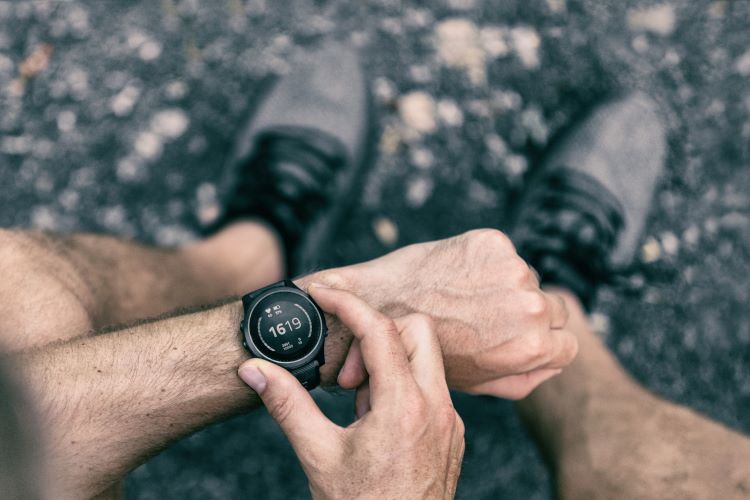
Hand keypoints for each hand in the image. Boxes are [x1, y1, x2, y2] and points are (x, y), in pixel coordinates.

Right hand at [238, 285, 463, 499]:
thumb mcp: (318, 454)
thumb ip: (286, 404)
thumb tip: (254, 370)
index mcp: (404, 406)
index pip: (380, 329)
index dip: (347, 303)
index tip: (323, 293)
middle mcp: (436, 407)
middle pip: (417, 330)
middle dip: (378, 334)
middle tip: (347, 373)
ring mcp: (449, 421)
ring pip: (426, 359)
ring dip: (389, 363)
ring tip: (357, 404)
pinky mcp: (451, 434)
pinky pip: (431, 388)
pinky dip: (401, 387)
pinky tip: (374, 421)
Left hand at [324, 229, 576, 398]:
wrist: (378, 306)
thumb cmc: (426, 350)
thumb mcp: (480, 382)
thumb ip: (526, 378)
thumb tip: (555, 363)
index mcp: (532, 346)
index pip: (567, 343)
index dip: (542, 343)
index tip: (516, 337)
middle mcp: (530, 305)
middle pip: (553, 308)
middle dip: (526, 314)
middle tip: (486, 318)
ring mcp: (512, 269)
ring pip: (526, 278)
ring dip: (503, 286)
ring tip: (463, 298)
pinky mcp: (491, 242)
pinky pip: (503, 254)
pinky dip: (484, 262)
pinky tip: (454, 277)